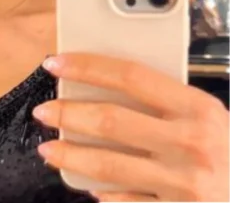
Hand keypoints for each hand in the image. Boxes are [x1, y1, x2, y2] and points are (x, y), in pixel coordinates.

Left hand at [32, 53, 228, 201]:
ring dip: (70, 156)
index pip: (131, 76)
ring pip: (109, 166)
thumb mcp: (210, 119)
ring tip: (48, 150)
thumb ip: (167, 103)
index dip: (87, 67)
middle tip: (43, 111)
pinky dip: (104, 194)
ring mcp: (184, 184)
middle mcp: (191, 143)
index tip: (55, 64)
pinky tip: (90, 187)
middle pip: (111, 120)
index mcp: (199, 109)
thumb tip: (103, 86)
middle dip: (67, 114)